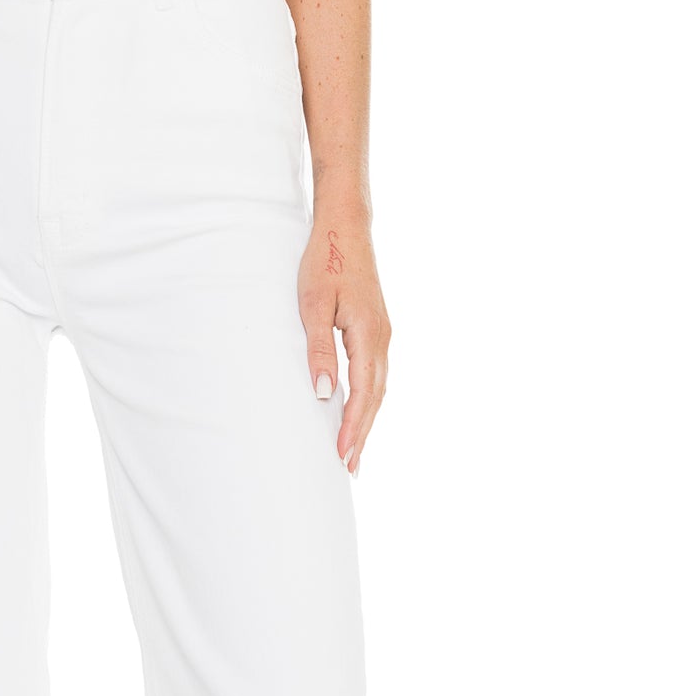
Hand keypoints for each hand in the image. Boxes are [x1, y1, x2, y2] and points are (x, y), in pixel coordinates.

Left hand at [298, 212, 390, 476]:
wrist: (345, 227)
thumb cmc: (324, 262)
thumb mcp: (313, 305)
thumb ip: (319, 350)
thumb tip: (323, 394)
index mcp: (368, 334)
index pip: (363, 393)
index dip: (353, 427)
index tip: (342, 455)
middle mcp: (381, 338)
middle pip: (375, 397)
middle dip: (362, 433)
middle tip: (349, 468)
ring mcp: (382, 334)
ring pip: (378, 388)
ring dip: (366, 420)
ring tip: (352, 450)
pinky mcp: (376, 330)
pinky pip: (375, 375)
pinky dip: (368, 400)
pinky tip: (357, 412)